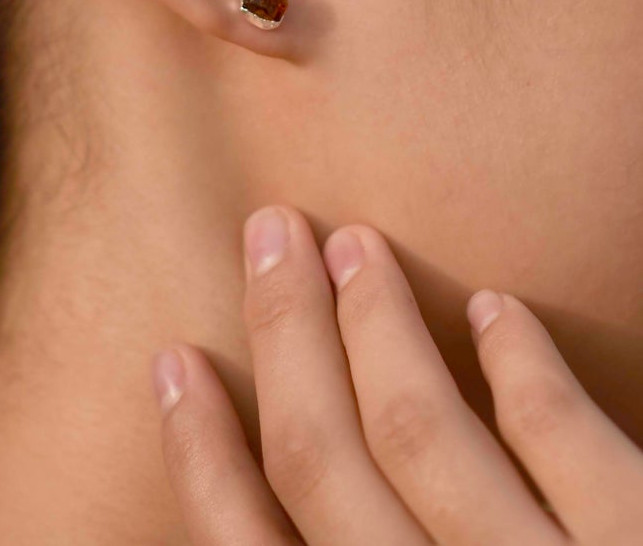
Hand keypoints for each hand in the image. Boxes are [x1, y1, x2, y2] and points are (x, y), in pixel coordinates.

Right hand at [152, 205, 642, 542]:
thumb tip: (286, 532)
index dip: (199, 451)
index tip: (176, 358)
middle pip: (325, 460)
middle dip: (284, 333)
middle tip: (269, 230)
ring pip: (426, 428)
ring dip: (379, 321)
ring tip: (354, 245)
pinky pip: (569, 438)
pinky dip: (522, 367)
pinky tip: (494, 311)